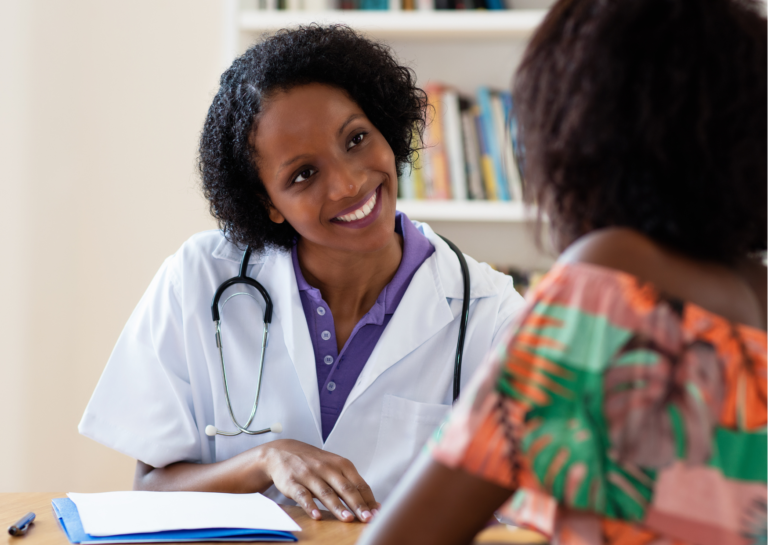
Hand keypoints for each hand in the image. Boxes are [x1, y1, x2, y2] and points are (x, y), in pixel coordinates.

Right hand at [259, 439, 379, 522]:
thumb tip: (373, 505)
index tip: (377, 514)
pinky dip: (310, 506)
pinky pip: (303, 495)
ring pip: (326, 492)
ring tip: (348, 519)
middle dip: (358, 505)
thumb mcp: (335, 467)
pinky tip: (317, 516)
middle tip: (368, 519)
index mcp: (342, 464)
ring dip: (338, 507)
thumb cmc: (315, 463)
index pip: (359, 484)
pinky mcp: (292, 482)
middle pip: (346, 488)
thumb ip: (351, 484)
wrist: (283, 451)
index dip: (369, 500)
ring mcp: (309, 474)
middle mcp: (327, 468)